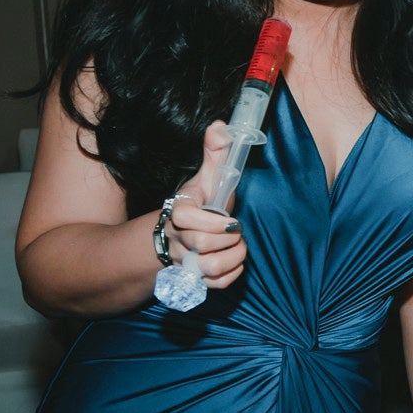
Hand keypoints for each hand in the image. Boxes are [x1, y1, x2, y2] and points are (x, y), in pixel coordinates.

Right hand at [161, 121, 249, 288]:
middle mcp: (177, 238)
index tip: (232, 221)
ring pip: (207, 268)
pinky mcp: (192, 278)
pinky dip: (230, 275)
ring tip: (237, 247)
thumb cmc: (198, 204)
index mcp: (179, 212)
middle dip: (229, 239)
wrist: (175, 235)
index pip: (186, 219)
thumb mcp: (205, 178)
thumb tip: (220, 127)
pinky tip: (234, 262)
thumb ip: (214, 155)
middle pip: (201, 245)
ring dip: (232, 258)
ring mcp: (183, 260)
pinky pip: (213, 285)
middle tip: (236, 231)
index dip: (213, 222)